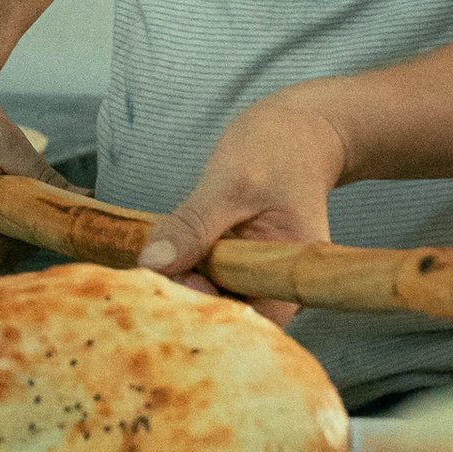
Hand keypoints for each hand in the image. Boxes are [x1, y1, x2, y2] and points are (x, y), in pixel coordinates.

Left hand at [138, 90, 350, 322]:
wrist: (300, 130)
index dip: (203, 308)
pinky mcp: (238, 264)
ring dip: (181, 280)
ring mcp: (256, 277)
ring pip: (210, 296)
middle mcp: (276, 287)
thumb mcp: (232, 182)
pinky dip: (184, 265)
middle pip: (224, 314)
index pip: (245, 321)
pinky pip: (206, 276)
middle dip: (185, 296)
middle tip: (154, 265)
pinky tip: (170, 248)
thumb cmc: (278, 150)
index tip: (172, 275)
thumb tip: (152, 264)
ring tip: (161, 254)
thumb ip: (193, 225)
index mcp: (289, 277)